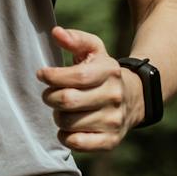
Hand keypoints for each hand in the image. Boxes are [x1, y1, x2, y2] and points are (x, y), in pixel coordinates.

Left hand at [35, 24, 139, 151]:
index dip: (52, 76)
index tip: (42, 74)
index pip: (76, 76)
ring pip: (68, 122)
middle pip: (68, 101)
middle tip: (50, 95)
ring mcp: (114, 120)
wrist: (134, 98)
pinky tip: (68, 127)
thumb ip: (75, 39)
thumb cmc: (102, 72)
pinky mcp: (110, 141)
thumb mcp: (94, 50)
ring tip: (63, 110)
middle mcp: (114, 96)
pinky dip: (65, 136)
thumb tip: (56, 33)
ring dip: (57, 116)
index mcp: (109, 72)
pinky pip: (77, 143)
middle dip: (50, 97)